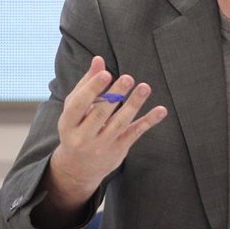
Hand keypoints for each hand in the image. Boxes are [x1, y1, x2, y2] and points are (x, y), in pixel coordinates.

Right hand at [40, 57, 166, 223]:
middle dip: (115, 95)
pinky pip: (135, 133)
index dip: (92, 89)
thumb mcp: (75, 109)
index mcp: (68, 123)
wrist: (77, 168)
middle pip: (100, 114)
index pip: (79, 104)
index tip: (106, 73)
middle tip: (128, 77)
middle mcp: (83, 136)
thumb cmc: (76, 128)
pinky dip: (148, 121)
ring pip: (120, 123)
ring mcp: (101, 145)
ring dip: (134, 105)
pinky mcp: (119, 149)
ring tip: (145, 87)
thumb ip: (86, 84)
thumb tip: (98, 59)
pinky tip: (161, 110)